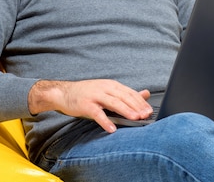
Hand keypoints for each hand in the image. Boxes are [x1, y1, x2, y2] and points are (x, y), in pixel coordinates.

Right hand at [28, 79, 151, 132]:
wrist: (64, 93)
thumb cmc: (87, 94)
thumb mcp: (108, 90)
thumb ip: (126, 93)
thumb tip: (146, 94)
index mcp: (112, 85)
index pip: (130, 92)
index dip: (140, 102)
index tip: (149, 111)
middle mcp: (105, 88)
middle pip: (124, 97)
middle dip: (136, 106)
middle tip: (146, 115)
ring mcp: (95, 95)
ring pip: (113, 103)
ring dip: (125, 111)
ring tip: (135, 119)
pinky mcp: (85, 104)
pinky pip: (97, 113)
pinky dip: (105, 121)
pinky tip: (112, 128)